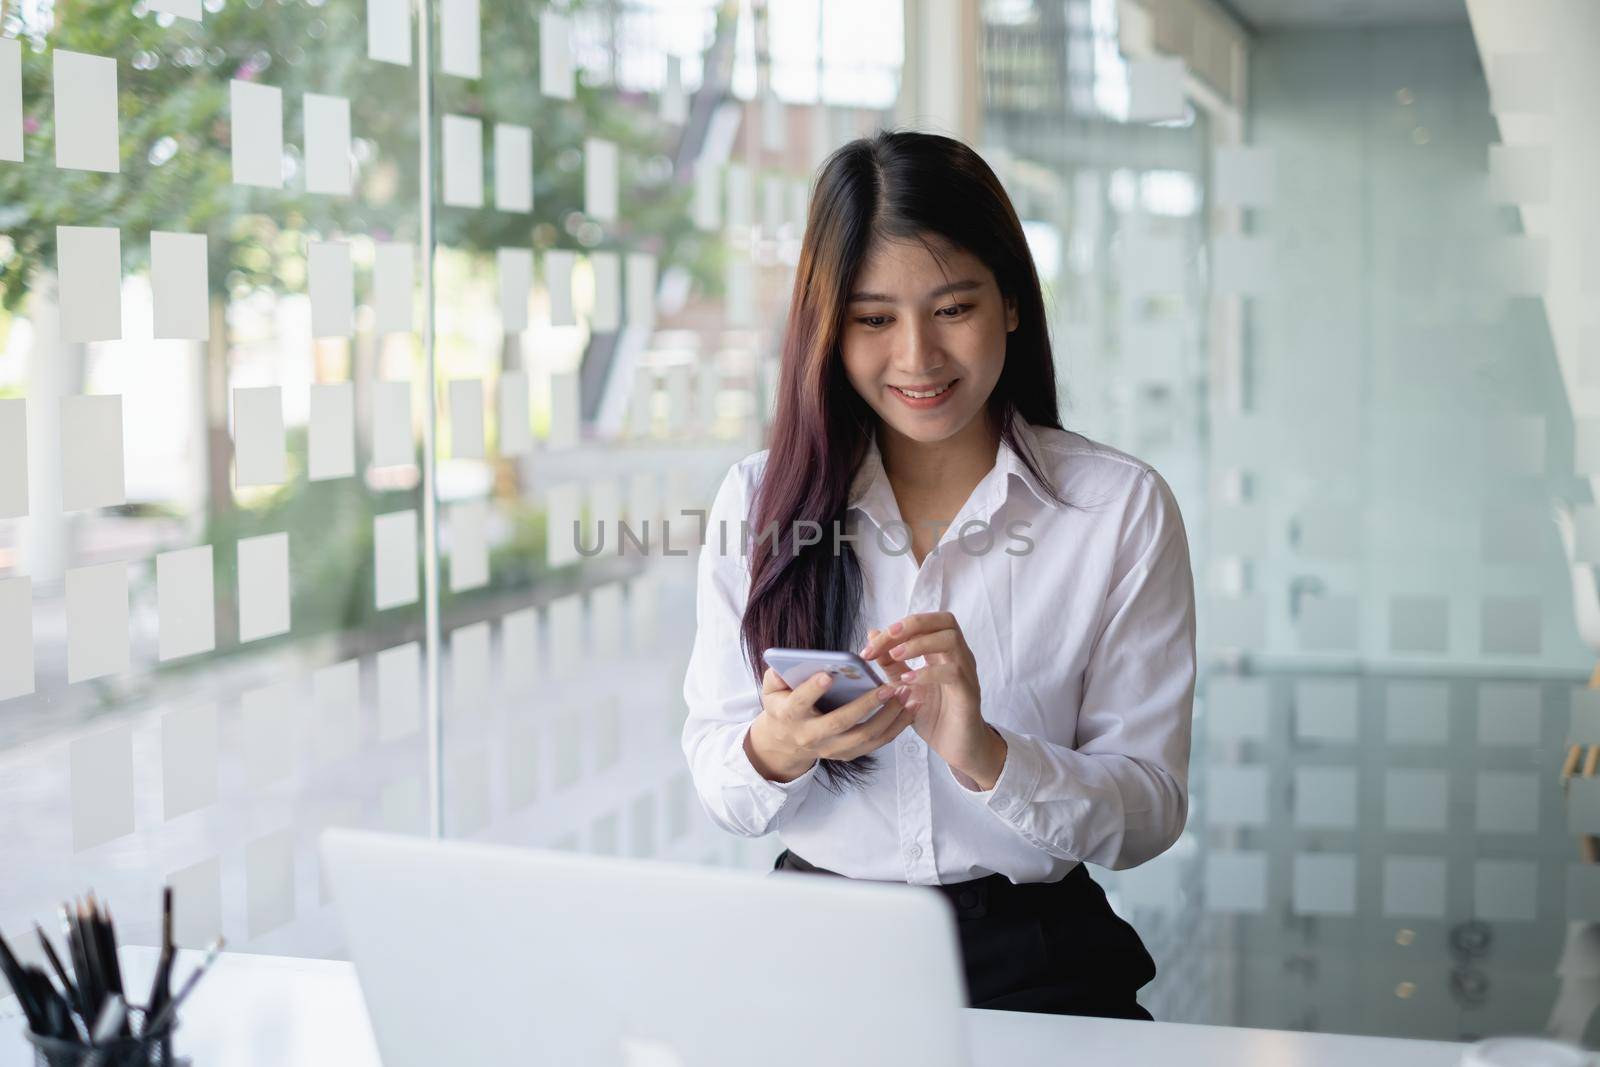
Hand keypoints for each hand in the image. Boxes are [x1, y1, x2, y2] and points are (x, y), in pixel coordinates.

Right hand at [745, 667, 916, 782]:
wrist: (785, 743)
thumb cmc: (783, 706)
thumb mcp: (772, 689)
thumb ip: (777, 673)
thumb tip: (789, 660)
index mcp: (790, 716)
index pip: (801, 703)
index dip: (812, 690)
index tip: (828, 675)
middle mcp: (811, 736)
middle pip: (841, 722)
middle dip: (866, 705)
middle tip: (888, 687)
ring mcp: (832, 748)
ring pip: (864, 736)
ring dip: (889, 717)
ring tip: (906, 695)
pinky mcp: (848, 754)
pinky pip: (876, 743)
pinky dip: (896, 727)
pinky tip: (910, 709)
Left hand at [861, 612, 1007, 790]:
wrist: (958, 747)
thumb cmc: (935, 715)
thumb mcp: (905, 686)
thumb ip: (891, 663)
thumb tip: (872, 635)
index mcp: (942, 652)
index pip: (925, 623)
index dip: (897, 627)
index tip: (870, 643)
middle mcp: (958, 656)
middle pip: (944, 620)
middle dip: (912, 625)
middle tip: (886, 638)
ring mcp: (966, 672)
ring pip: (951, 640)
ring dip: (919, 643)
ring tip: (895, 655)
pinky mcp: (968, 692)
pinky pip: (953, 672)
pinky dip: (928, 672)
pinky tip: (908, 681)